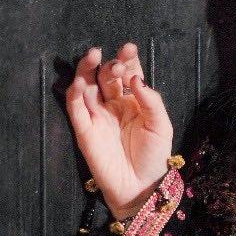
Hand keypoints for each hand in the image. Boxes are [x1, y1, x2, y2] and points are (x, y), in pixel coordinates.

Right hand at [65, 42, 174, 218]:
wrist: (142, 187)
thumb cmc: (154, 156)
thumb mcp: (161, 125)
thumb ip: (151, 100)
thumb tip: (136, 78)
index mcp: (133, 101)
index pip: (127, 74)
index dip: (127, 60)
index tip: (129, 49)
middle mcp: (113, 105)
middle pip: (106, 77)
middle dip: (111, 65)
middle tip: (118, 62)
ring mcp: (98, 116)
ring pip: (87, 86)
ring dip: (88, 70)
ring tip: (94, 55)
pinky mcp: (85, 130)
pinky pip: (75, 108)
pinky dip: (75, 94)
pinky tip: (80, 82)